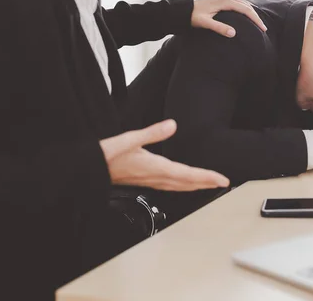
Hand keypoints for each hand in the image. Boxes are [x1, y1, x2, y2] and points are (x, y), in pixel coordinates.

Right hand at [99, 120, 228, 190]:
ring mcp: (151, 181)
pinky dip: (183, 185)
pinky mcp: (146, 180)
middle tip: (223, 182)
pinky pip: (170, 185)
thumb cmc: (106, 155)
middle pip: (187, 183)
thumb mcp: (129, 138)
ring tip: (210, 183)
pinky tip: (184, 182)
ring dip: (196, 185)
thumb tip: (172, 125)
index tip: (222, 180)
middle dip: (206, 183)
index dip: (207, 177)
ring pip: (179, 186)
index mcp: (155, 168)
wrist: (89, 169)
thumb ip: (152, 132)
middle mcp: (155, 177)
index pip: (188, 175)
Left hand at [191, 0, 266, 36]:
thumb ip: (219, 28)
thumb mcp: (205, 23)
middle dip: (256, 16)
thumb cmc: (193, 17)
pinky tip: (247, 17)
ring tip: (258, 23)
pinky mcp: (222, 0)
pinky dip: (245, 10)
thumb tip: (233, 33)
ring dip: (251, 13)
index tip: (263, 28)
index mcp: (225, 1)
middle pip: (247, 6)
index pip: (245, 10)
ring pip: (243, 4)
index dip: (255, 19)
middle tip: (264, 28)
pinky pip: (238, 4)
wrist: (183, 9)